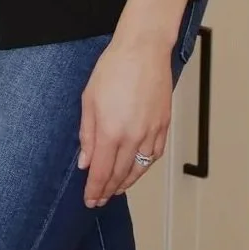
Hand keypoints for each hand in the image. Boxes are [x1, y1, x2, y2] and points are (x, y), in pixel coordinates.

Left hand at [78, 37, 172, 207]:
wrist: (144, 49)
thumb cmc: (113, 68)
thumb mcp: (89, 99)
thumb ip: (87, 133)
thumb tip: (85, 162)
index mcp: (111, 132)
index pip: (101, 173)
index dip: (95, 190)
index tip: (89, 200)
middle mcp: (133, 137)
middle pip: (120, 175)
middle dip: (108, 191)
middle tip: (100, 199)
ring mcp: (151, 132)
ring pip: (139, 169)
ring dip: (126, 183)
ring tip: (116, 189)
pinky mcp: (164, 124)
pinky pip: (154, 155)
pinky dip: (145, 167)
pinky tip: (138, 168)